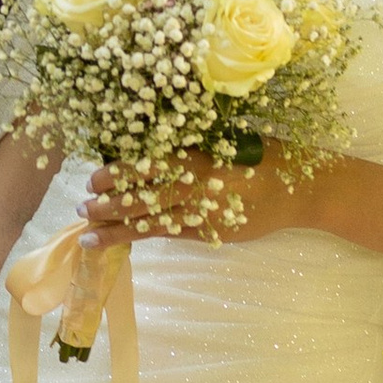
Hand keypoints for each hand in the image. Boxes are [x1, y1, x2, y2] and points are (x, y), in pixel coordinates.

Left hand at [78, 154, 335, 246]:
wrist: (300, 192)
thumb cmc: (264, 157)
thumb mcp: (227, 140)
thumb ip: (193, 145)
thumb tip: (148, 145)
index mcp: (200, 157)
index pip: (148, 167)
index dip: (117, 175)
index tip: (93, 178)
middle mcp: (197, 187)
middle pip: (142, 198)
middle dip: (108, 205)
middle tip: (82, 208)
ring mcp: (203, 214)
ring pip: (151, 223)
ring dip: (116, 230)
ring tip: (89, 235)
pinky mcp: (210, 233)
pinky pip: (170, 235)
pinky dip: (144, 238)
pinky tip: (122, 242)